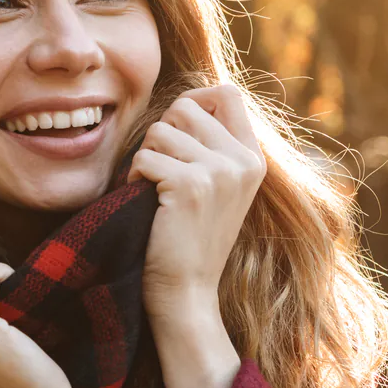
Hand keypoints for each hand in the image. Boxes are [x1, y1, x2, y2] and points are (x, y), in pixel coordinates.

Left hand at [125, 85, 265, 320]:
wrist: (187, 293)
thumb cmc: (189, 240)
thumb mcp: (216, 188)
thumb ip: (211, 147)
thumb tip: (184, 102)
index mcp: (252, 159)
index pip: (227, 93)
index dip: (194, 99)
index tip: (176, 128)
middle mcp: (243, 162)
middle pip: (187, 106)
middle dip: (161, 132)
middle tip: (158, 168)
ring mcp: (220, 172)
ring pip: (162, 130)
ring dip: (145, 156)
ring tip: (152, 188)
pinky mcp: (192, 186)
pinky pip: (146, 156)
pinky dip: (134, 176)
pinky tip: (143, 200)